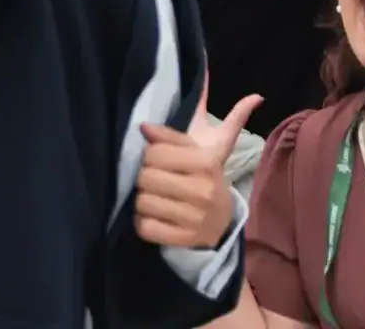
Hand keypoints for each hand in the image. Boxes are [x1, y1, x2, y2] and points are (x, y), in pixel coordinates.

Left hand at [134, 93, 262, 248]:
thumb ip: (173, 134)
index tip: (156, 160)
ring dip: (142, 201)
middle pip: (145, 177)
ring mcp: (195, 217)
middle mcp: (203, 190)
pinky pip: (145, 227)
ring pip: (143, 203)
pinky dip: (143, 222)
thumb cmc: (204, 178)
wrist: (222, 221)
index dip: (149, 155)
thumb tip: (144, 126)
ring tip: (154, 198)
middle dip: (144, 178)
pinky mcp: (184, 239)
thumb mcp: (199, 151)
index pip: (155, 152)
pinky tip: (154, 217)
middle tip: (153, 180)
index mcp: (207, 162)